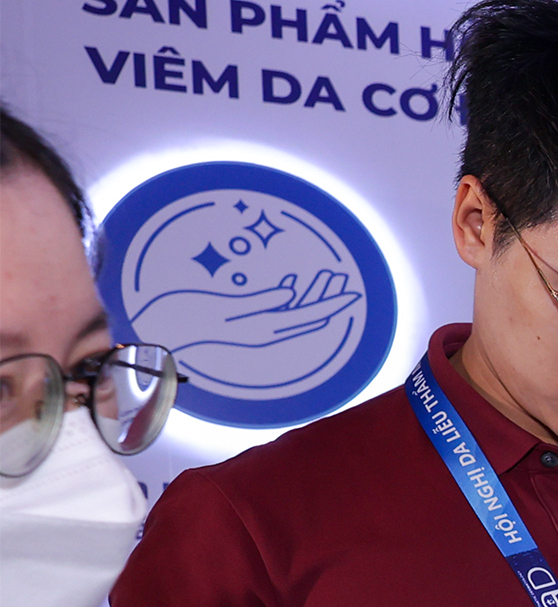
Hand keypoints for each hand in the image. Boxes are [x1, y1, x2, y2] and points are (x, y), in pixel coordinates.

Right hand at [128, 273, 364, 359]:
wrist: (157, 327)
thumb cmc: (184, 317)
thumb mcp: (224, 307)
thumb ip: (258, 302)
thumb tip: (290, 294)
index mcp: (262, 328)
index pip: (308, 316)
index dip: (332, 304)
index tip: (352, 294)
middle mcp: (263, 330)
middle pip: (307, 314)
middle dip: (327, 297)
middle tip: (342, 279)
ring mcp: (253, 325)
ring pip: (292, 310)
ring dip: (311, 294)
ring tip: (327, 277)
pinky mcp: (242, 318)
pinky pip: (274, 308)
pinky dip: (289, 294)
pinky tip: (293, 283)